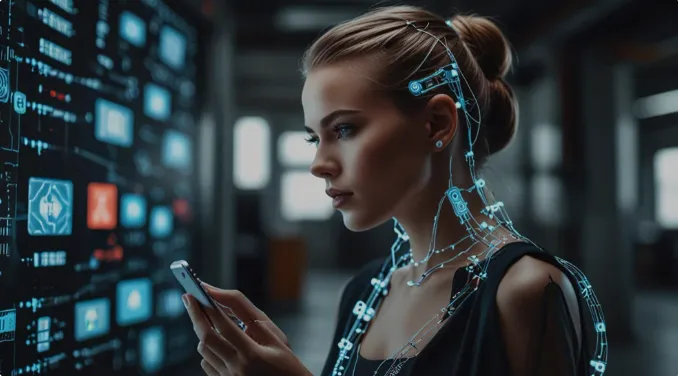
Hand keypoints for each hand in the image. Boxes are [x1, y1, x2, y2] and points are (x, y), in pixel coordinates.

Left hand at [183, 284, 311, 375]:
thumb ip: (254, 321)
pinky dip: (207, 350)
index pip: (223, 325)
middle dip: (195, 315)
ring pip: (204, 351)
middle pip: (206, 337)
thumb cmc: (287, 366)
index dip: (208, 306)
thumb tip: (228, 304)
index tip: (198, 292)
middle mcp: (237, 367)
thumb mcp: (277, 340)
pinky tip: (216, 342)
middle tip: (188, 299)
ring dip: (201, 332)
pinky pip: (207, 365)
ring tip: (205, 318)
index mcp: (252, 353)